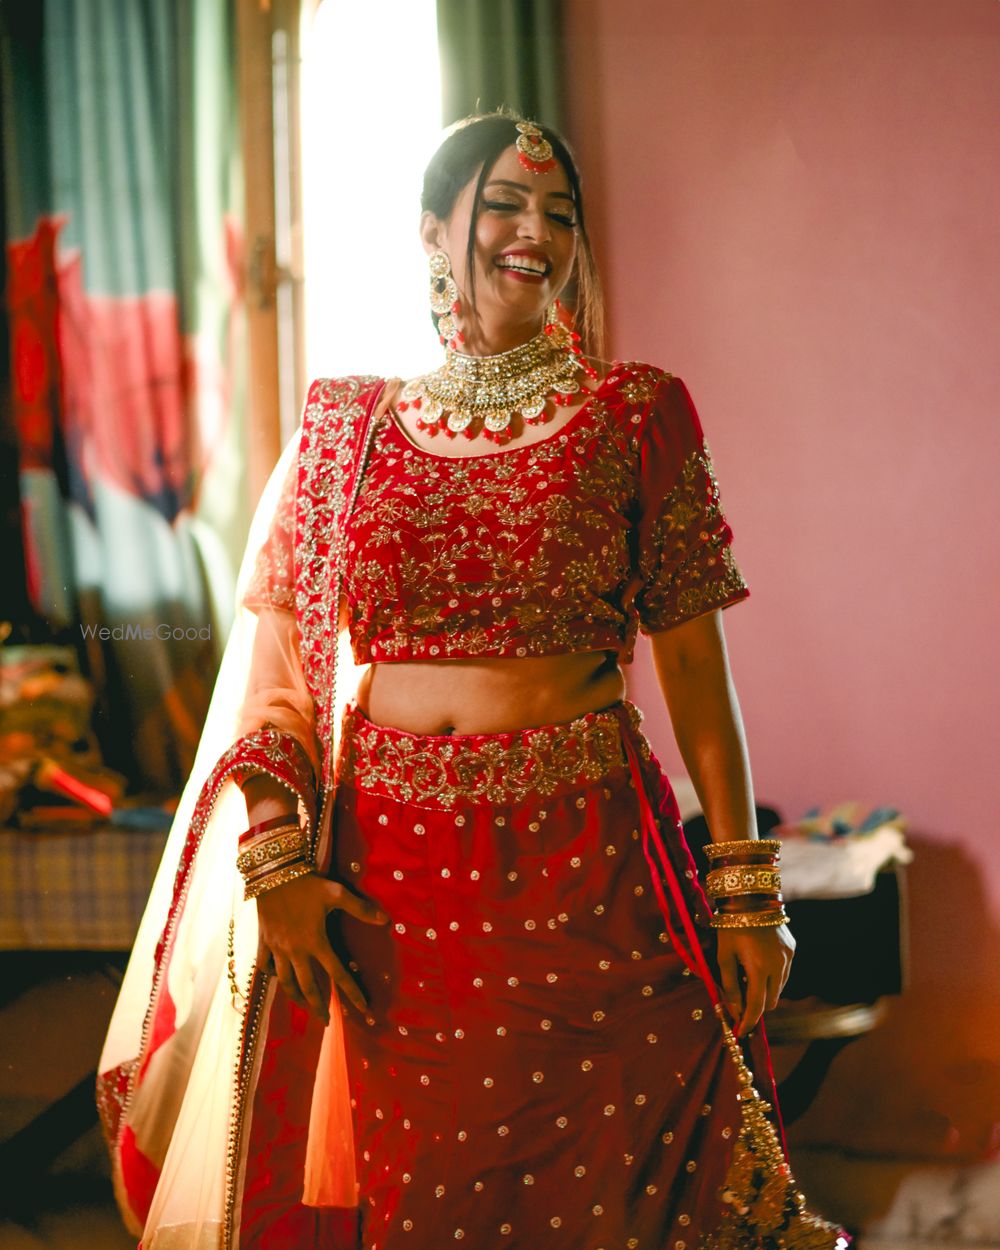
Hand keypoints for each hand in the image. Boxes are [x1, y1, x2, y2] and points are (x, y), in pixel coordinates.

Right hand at [255, 872, 388, 1021]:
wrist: (272, 873)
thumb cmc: (307, 883)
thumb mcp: (337, 893)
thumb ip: (360, 908)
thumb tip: (386, 920)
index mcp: (316, 942)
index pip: (338, 974)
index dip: (352, 993)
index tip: (363, 1009)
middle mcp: (296, 951)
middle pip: (308, 987)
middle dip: (319, 1006)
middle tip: (326, 1021)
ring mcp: (277, 948)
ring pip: (285, 982)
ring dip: (296, 997)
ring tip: (305, 1006)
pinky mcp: (264, 941)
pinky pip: (265, 966)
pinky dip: (272, 975)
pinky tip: (278, 978)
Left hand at [716, 923, 795, 1037]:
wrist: (750, 897)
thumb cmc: (730, 927)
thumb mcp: (723, 956)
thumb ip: (729, 986)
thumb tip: (735, 1011)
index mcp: (759, 969)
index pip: (756, 1007)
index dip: (748, 1022)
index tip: (740, 1032)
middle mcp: (779, 966)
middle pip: (771, 1001)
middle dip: (756, 1006)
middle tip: (740, 1002)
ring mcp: (788, 957)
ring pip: (779, 988)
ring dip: (765, 991)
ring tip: (747, 976)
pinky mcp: (792, 949)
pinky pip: (784, 972)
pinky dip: (772, 976)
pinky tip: (758, 964)